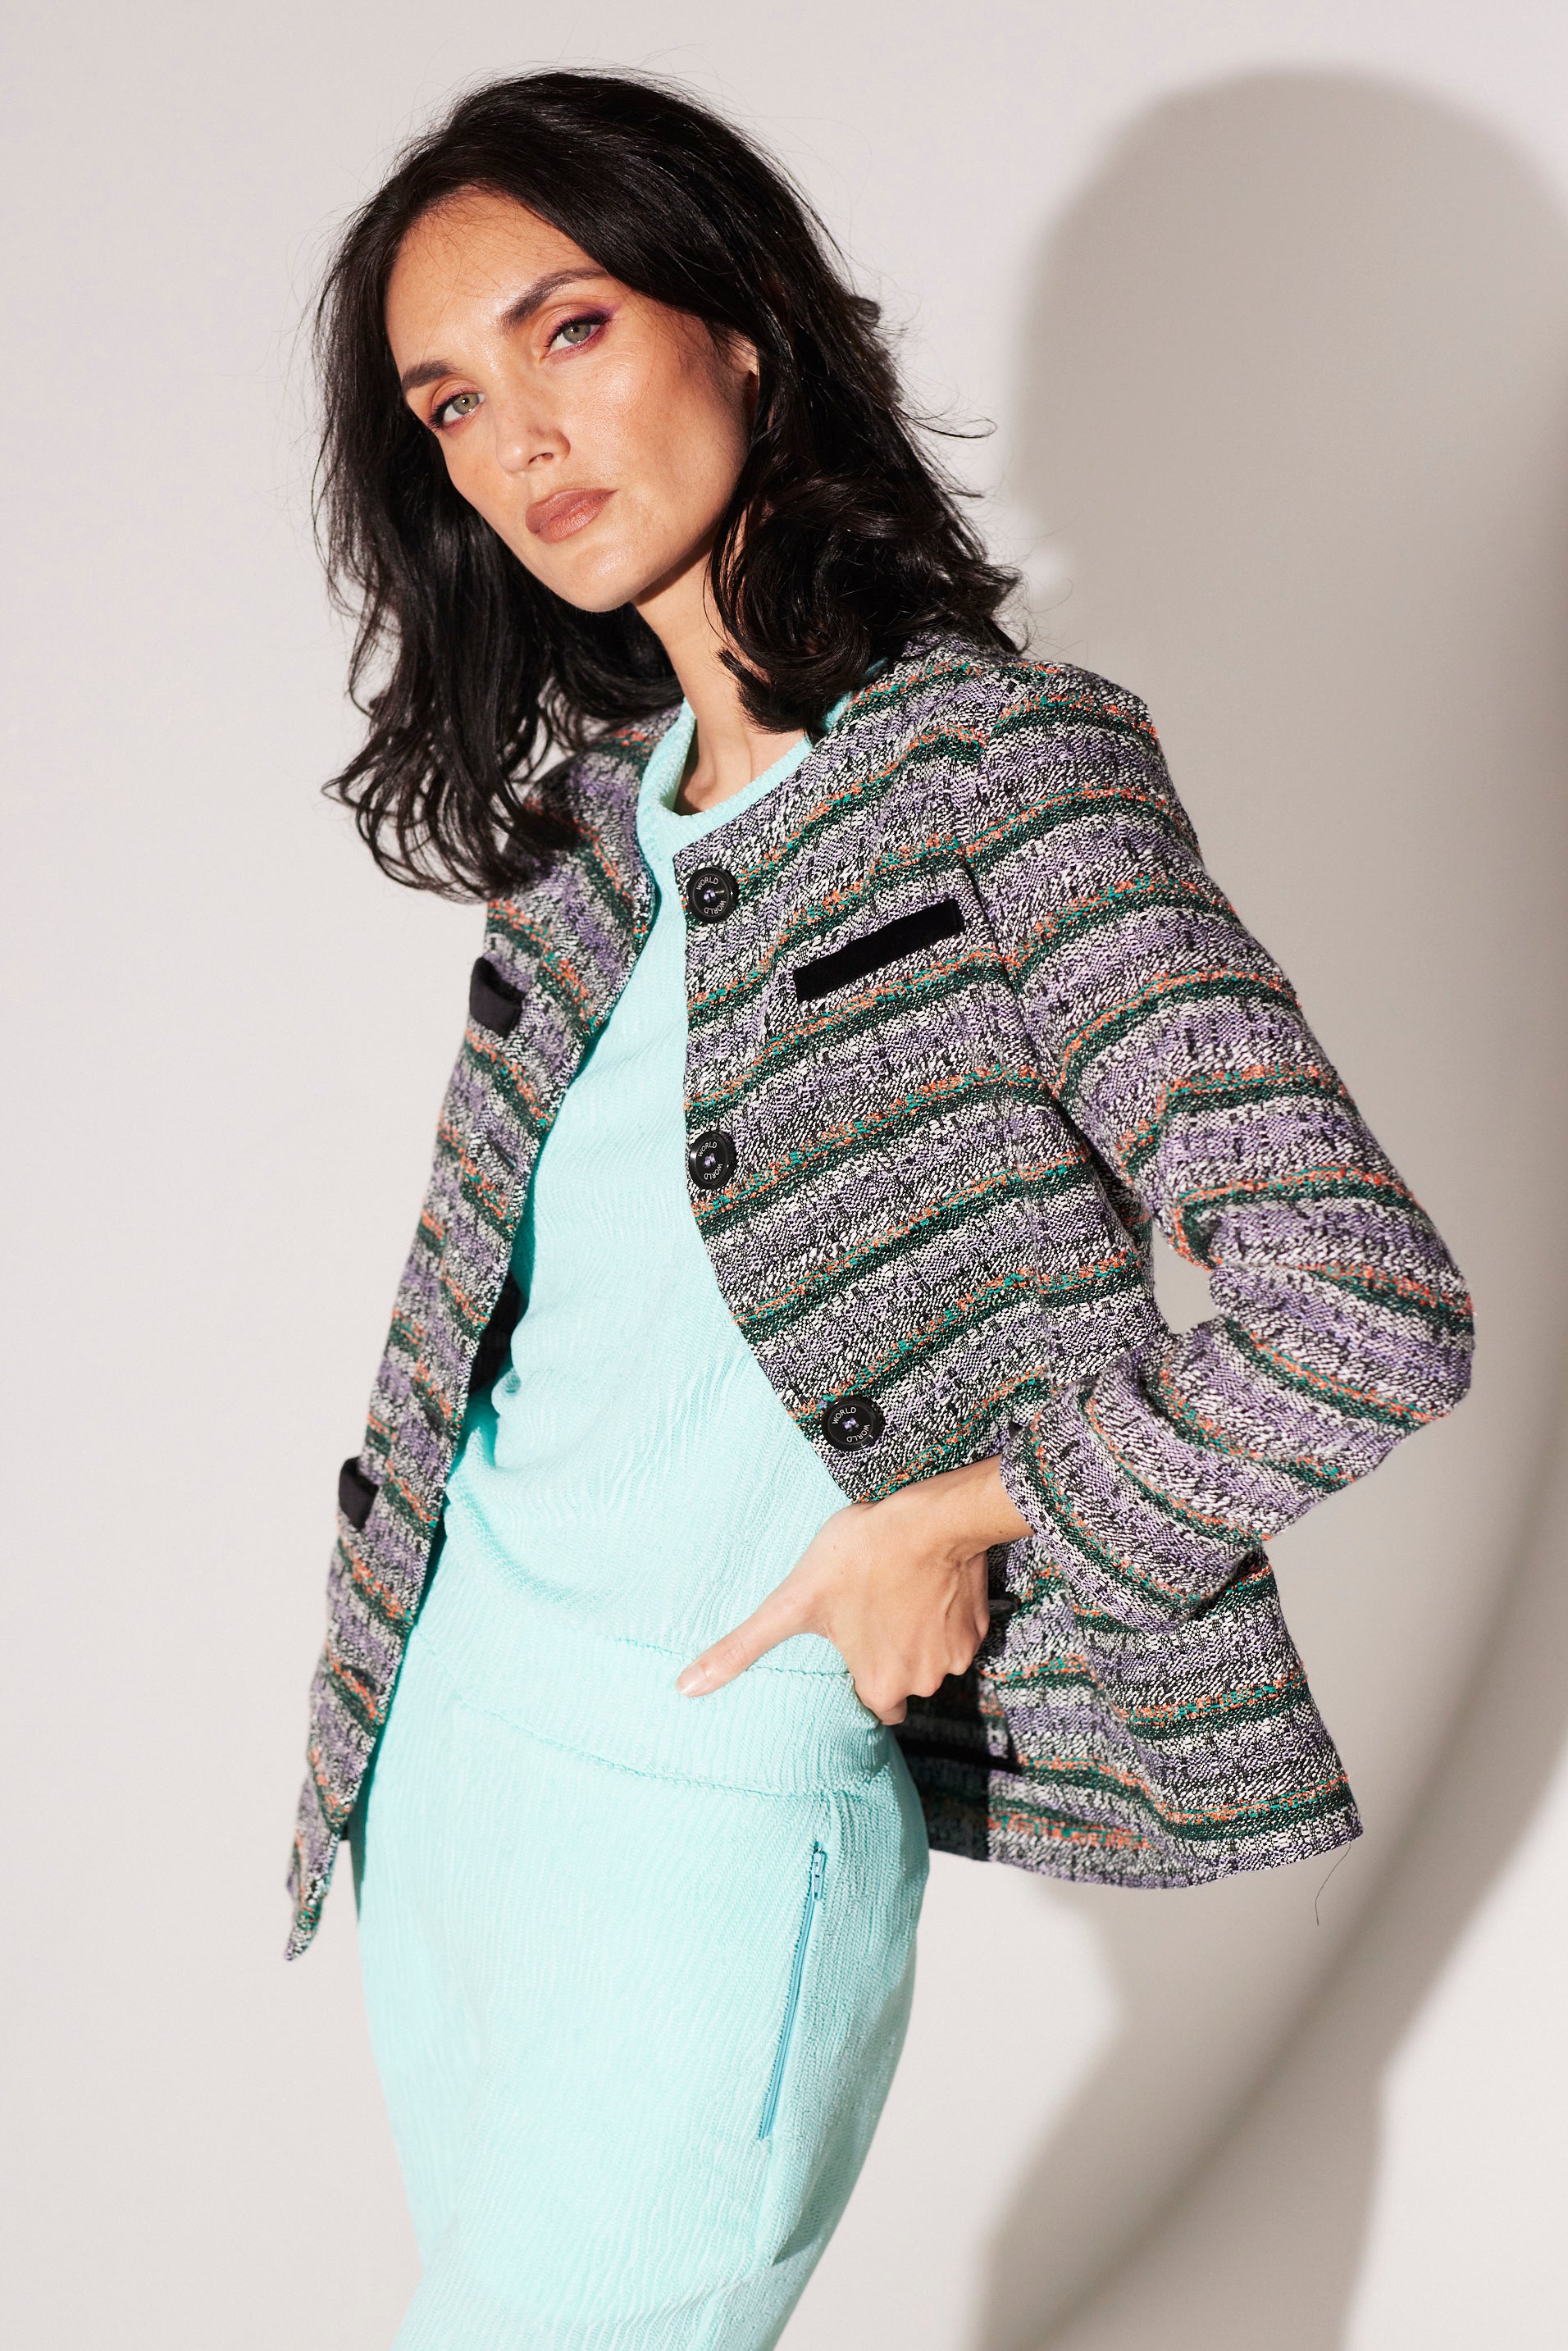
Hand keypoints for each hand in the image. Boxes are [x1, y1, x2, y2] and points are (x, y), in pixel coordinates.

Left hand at [674, 1456, 1031, 1723]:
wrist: (933, 1517)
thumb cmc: (860, 1556)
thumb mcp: (793, 1601)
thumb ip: (742, 1648)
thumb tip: (685, 1687)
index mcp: (880, 1686)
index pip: (871, 1706)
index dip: (857, 1678)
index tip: (848, 1652)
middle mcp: (922, 1683)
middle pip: (900, 1682)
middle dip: (886, 1656)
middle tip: (867, 1616)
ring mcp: (955, 1657)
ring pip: (928, 1658)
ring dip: (913, 1636)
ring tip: (891, 1596)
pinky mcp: (979, 1628)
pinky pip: (956, 1634)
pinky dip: (941, 1618)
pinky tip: (921, 1587)